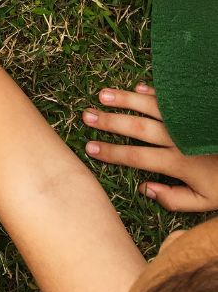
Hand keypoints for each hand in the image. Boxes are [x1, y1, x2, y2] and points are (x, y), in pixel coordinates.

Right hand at [84, 83, 217, 212]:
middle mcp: (178, 139)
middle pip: (138, 128)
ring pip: (150, 107)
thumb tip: (144, 188)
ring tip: (102, 95)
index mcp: (178, 163)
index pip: (137, 157)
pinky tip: (136, 88)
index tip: (90, 147)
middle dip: (110, 122)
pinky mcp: (194, 108)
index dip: (112, 152)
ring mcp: (186, 120)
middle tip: (86, 116)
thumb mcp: (204, 203)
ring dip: (125, 100)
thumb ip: (173, 199)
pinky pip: (169, 98)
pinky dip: (152, 92)